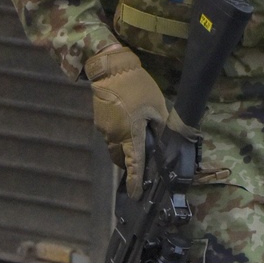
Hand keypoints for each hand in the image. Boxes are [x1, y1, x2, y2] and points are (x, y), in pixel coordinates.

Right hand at [85, 46, 167, 196]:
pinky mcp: (99, 121)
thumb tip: (164, 141)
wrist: (111, 68)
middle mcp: (114, 136)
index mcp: (131, 134)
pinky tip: (127, 124)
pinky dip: (119, 137)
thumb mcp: (157, 106)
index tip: (136, 194)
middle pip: (121, 159)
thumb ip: (161, 127)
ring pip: (114, 147)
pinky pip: (110, 136)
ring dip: (124, 149)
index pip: (134, 164)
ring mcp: (104, 129)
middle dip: (129, 164)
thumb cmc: (137, 87)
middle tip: (141, 160)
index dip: (136, 180)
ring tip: (136, 139)